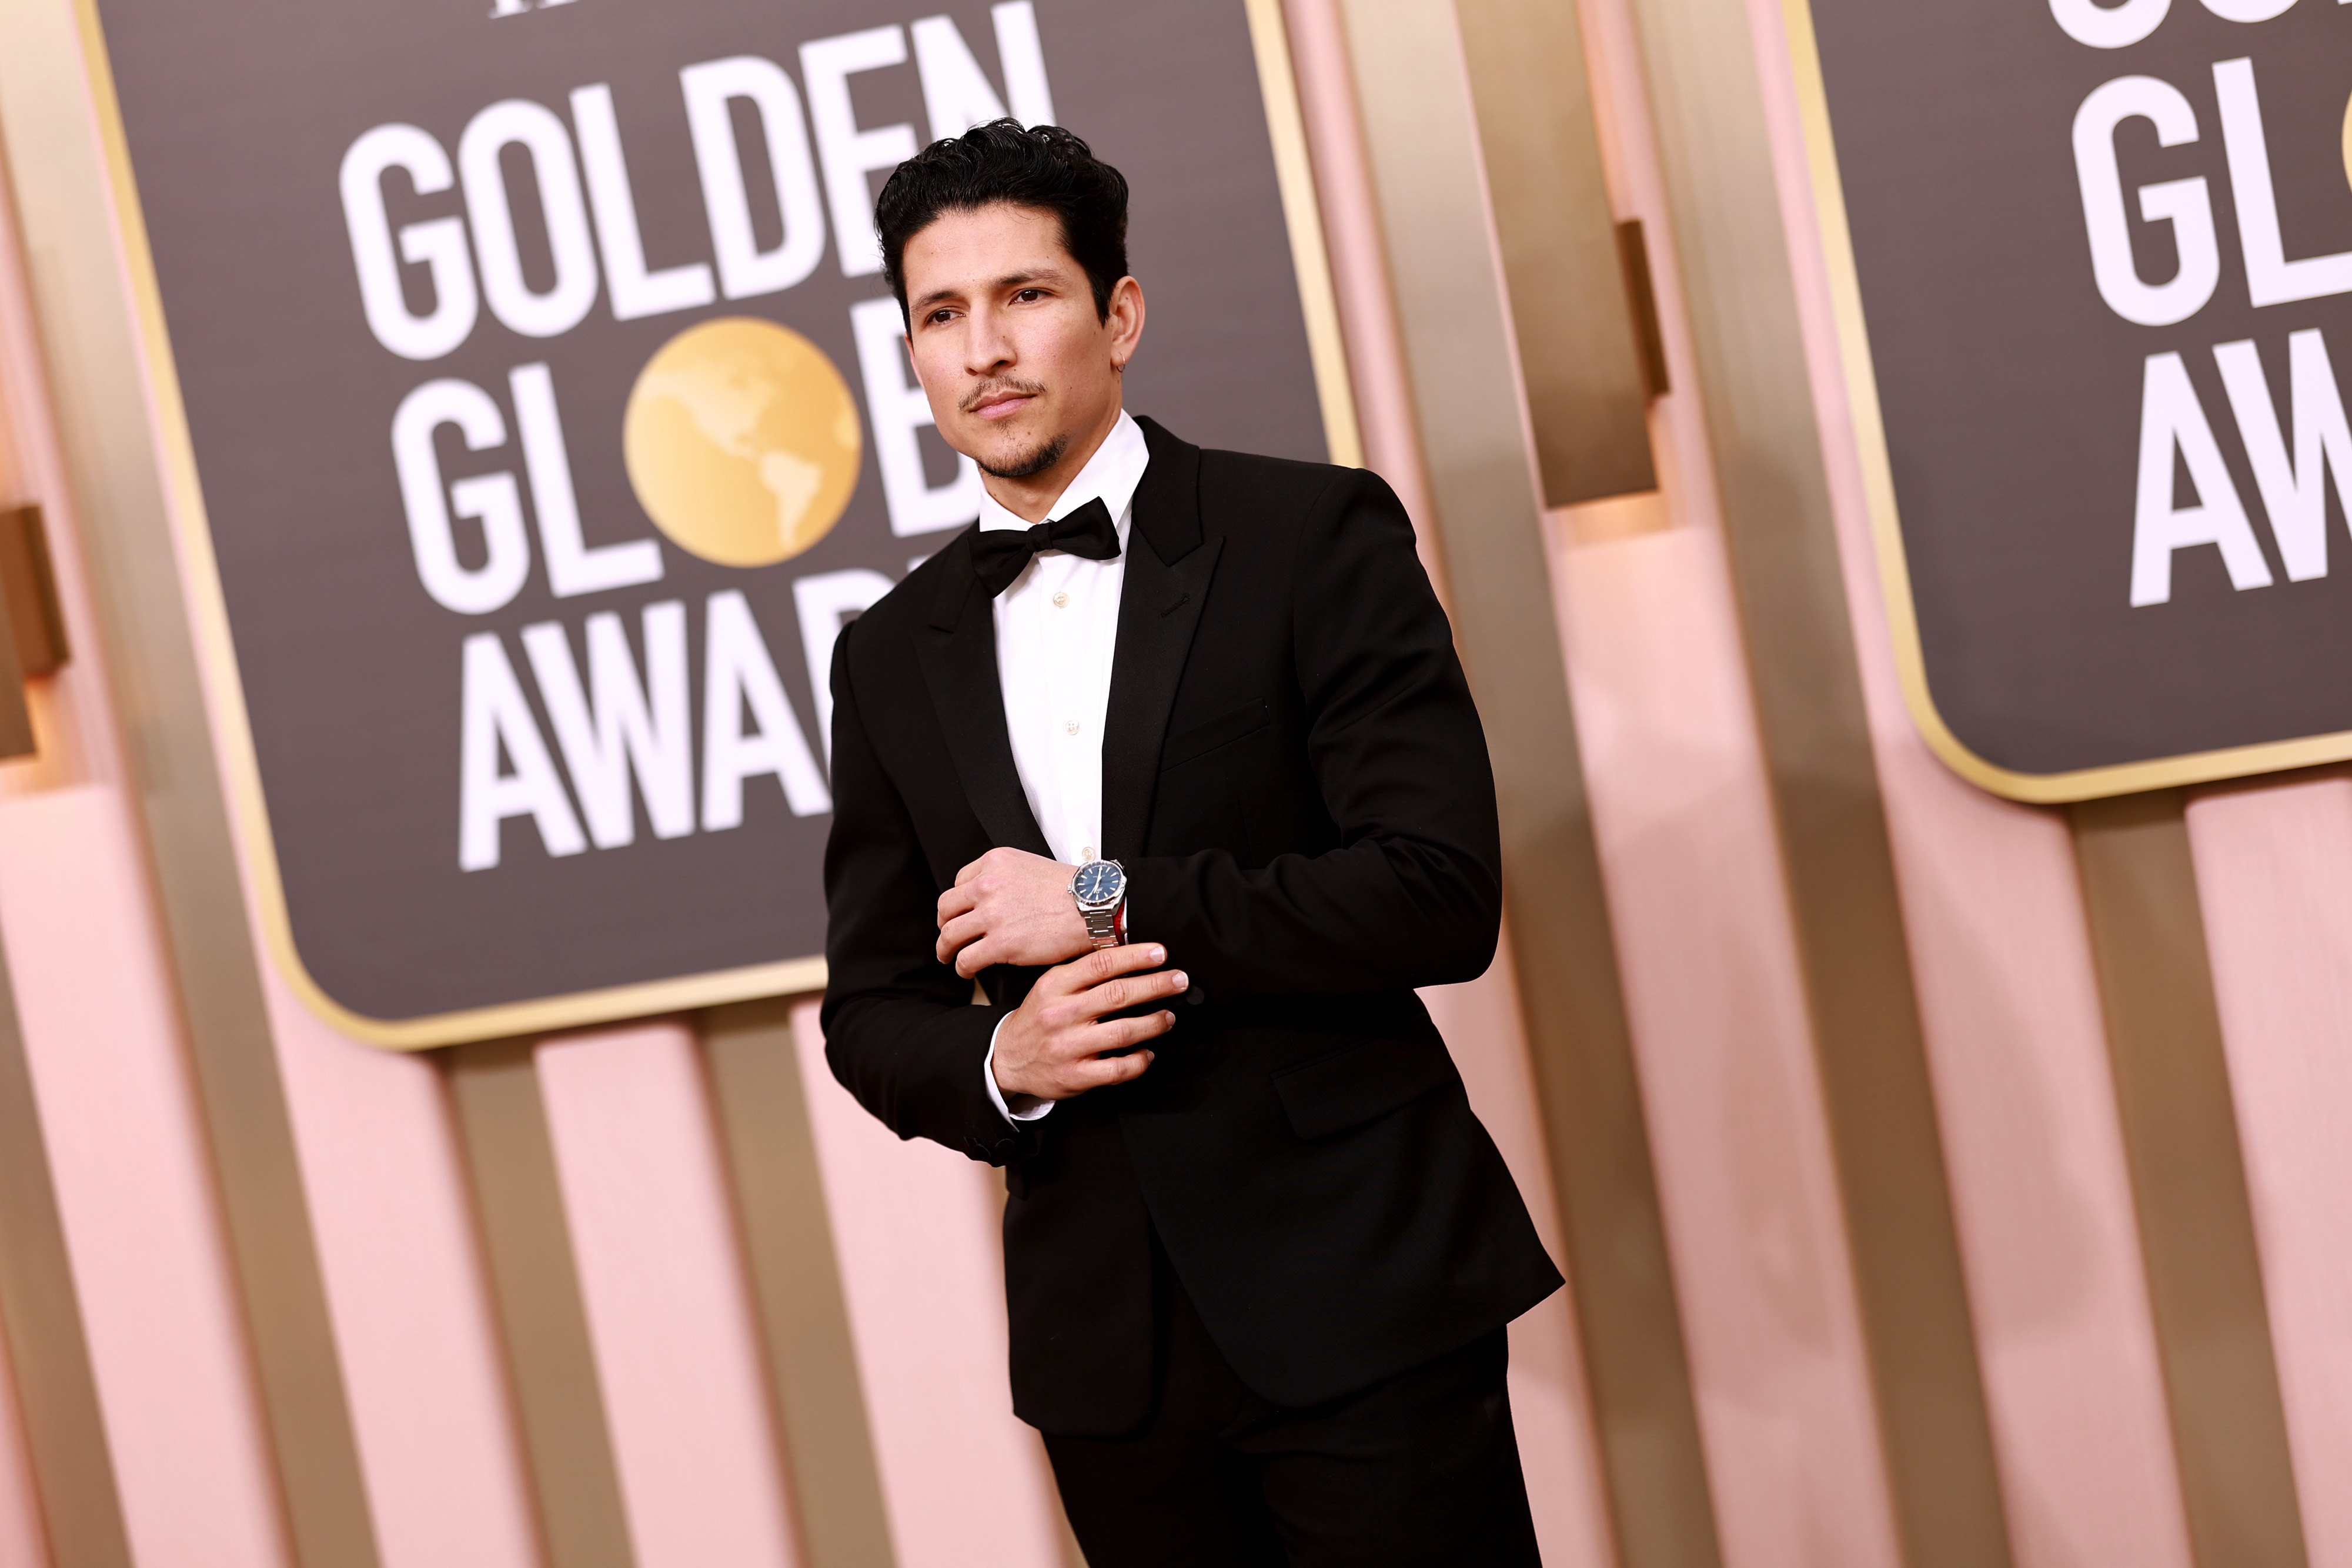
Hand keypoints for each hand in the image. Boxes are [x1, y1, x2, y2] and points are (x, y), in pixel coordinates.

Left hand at [936, 846, 1092, 976]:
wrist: (1096, 907)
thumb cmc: (1074, 892)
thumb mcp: (1032, 867)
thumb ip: (1007, 879)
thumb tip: (996, 900)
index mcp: (994, 862)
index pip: (959, 883)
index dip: (960, 903)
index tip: (962, 914)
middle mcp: (987, 885)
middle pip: (947, 907)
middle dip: (946, 924)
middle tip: (949, 936)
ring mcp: (992, 914)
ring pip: (949, 934)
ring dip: (946, 949)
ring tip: (950, 957)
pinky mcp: (1000, 943)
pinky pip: (966, 958)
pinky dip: (962, 967)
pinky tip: (968, 970)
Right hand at [991, 944, 1183, 1101]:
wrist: (1006, 1057)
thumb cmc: (1038, 1018)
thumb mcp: (1050, 985)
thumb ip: (1083, 972)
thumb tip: (1130, 954)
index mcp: (1054, 985)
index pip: (1101, 964)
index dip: (1135, 956)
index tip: (1161, 953)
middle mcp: (1060, 1014)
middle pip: (1117, 994)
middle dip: (1155, 985)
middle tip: (1179, 980)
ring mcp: (1067, 1046)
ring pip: (1122, 1031)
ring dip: (1153, 1022)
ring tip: (1168, 1016)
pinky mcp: (1074, 1076)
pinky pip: (1117, 1068)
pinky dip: (1139, 1061)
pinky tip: (1147, 1053)